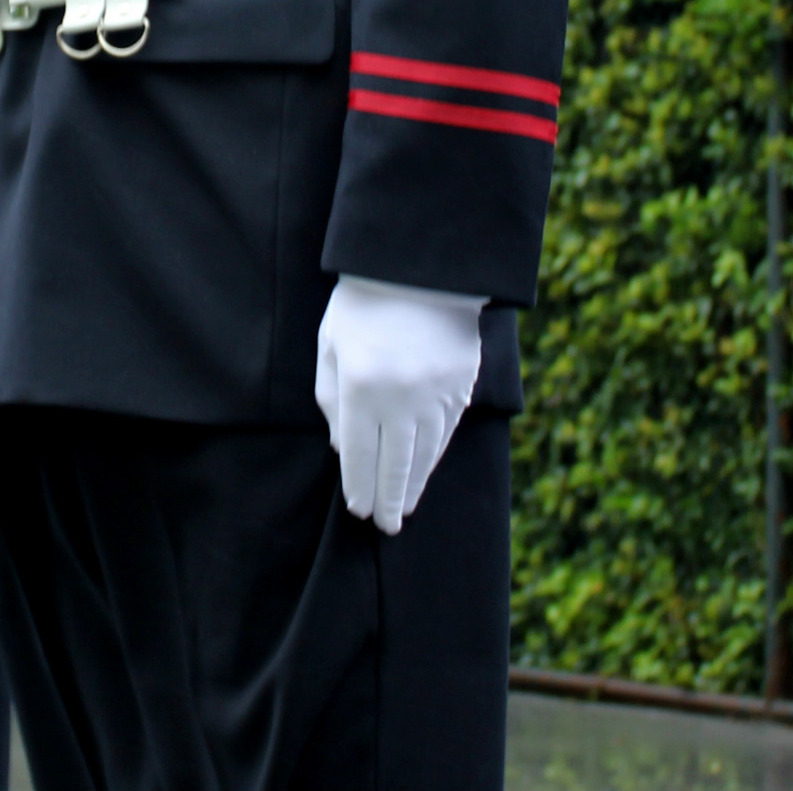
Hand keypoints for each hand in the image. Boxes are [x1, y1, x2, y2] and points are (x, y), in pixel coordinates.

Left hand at [312, 276, 483, 535]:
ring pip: (425, 454)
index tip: (359, 510)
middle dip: (388, 501)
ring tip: (405, 507)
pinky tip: (426, 470)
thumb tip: (344, 448)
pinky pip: (446, 432)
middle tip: (387, 527)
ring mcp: (436, 392)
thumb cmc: (363, 302)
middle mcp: (401, 397)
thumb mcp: (331, 344)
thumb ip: (331, 398)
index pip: (360, 455)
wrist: (421, 264)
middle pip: (395, 465)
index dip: (359, 487)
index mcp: (362, 387)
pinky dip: (434, 457)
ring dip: (414, 485)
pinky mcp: (461, 384)